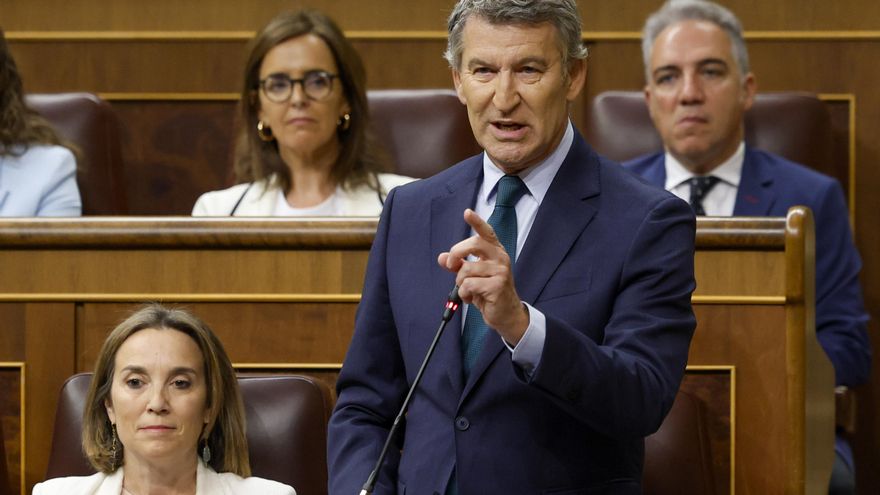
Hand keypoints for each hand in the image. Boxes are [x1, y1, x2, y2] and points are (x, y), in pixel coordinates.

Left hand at [437, 209, 528, 343]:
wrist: (504, 313)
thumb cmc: (488, 291)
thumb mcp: (471, 275)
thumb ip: (457, 264)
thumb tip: (442, 258)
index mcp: (495, 251)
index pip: (486, 232)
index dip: (476, 222)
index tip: (467, 212)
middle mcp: (500, 257)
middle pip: (472, 244)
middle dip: (456, 253)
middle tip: (453, 265)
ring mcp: (500, 271)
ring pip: (466, 269)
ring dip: (461, 283)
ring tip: (469, 290)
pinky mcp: (497, 285)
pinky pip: (468, 285)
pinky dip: (465, 294)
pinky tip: (473, 298)